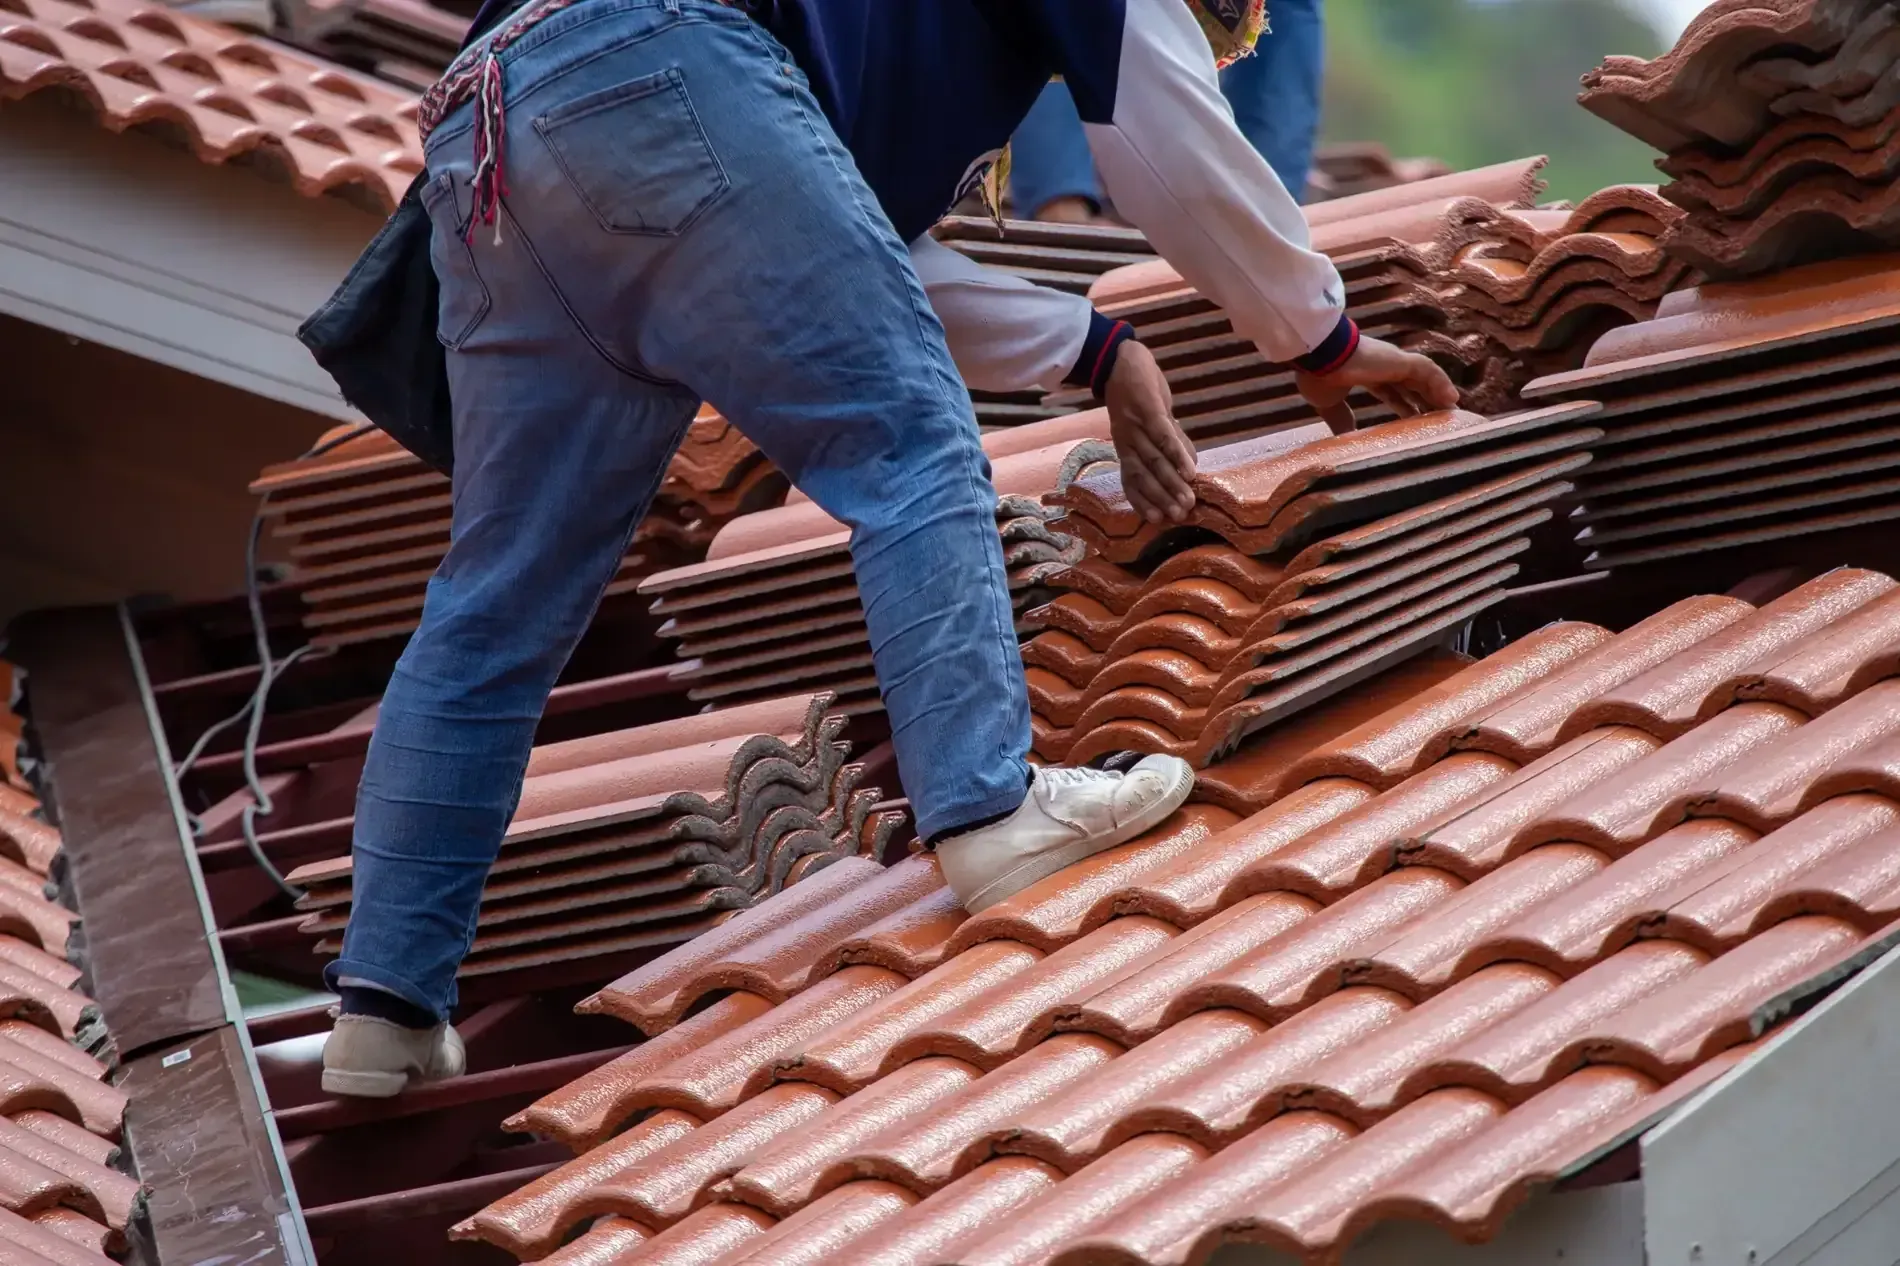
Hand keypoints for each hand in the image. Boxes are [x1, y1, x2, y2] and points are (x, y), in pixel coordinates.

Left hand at [1104, 339, 1196, 522]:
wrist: (1121, 359)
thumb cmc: (1139, 394)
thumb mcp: (1153, 422)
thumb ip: (1172, 444)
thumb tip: (1191, 468)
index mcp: (1126, 448)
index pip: (1131, 481)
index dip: (1143, 501)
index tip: (1159, 521)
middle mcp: (1127, 442)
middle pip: (1145, 476)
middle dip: (1162, 499)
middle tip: (1179, 518)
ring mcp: (1136, 427)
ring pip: (1155, 461)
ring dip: (1172, 484)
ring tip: (1188, 502)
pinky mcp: (1148, 411)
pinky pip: (1164, 437)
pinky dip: (1177, 455)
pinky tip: (1190, 471)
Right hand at [1293, 335, 1459, 434]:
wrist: (1319, 357)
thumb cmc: (1318, 375)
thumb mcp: (1329, 403)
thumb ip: (1339, 418)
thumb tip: (1342, 437)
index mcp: (1365, 373)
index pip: (1391, 390)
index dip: (1403, 405)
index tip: (1413, 421)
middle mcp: (1382, 365)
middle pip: (1411, 385)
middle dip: (1425, 401)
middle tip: (1440, 420)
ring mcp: (1392, 361)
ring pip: (1423, 377)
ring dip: (1437, 393)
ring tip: (1452, 411)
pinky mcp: (1399, 360)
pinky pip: (1428, 370)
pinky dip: (1441, 383)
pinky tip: (1451, 399)